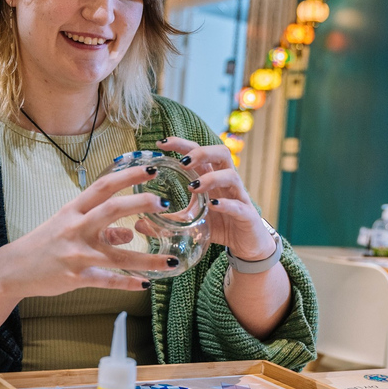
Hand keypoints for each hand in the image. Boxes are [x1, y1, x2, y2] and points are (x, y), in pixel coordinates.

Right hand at [5, 164, 179, 297]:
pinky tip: (146, 285)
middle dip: (140, 204)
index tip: (152, 170)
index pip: (104, 186)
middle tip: (164, 204)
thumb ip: (102, 228)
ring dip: (147, 259)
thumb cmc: (44, 244)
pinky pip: (107, 281)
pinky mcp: (76, 278)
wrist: (14, 269)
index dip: (129, 176)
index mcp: (74, 210)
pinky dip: (128, 284)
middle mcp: (76, 228)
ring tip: (172, 262)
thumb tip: (131, 232)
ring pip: (118, 255)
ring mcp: (77, 254)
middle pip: (112, 210)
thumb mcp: (68, 226)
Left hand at [157, 138, 275, 261]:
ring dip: (212, 178)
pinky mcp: (247, 215)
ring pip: (231, 176)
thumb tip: (139, 223)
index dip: (182, 144)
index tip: (161, 143)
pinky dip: (226, 204)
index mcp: (211, 178)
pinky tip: (214, 206)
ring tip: (194, 186)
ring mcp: (238, 197)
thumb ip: (168, 219)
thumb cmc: (219, 226)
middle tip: (182, 162)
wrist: (246, 246)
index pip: (198, 152)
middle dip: (201, 153)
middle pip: (220, 153)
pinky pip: (239, 205)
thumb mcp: (190, 221)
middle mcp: (226, 183)